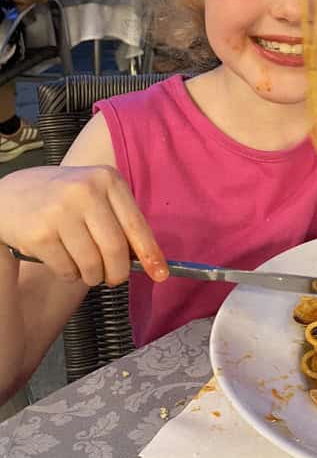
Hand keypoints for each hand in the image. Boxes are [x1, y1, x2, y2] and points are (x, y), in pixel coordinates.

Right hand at [0, 165, 167, 286]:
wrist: (9, 195)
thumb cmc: (61, 199)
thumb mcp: (94, 194)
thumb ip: (119, 219)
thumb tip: (147, 260)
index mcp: (107, 179)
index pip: (136, 224)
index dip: (150, 254)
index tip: (160, 274)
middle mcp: (85, 191)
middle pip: (116, 249)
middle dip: (117, 273)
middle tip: (112, 278)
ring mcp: (60, 212)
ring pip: (92, 264)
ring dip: (92, 276)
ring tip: (85, 268)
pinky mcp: (40, 234)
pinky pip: (67, 270)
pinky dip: (70, 275)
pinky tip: (62, 260)